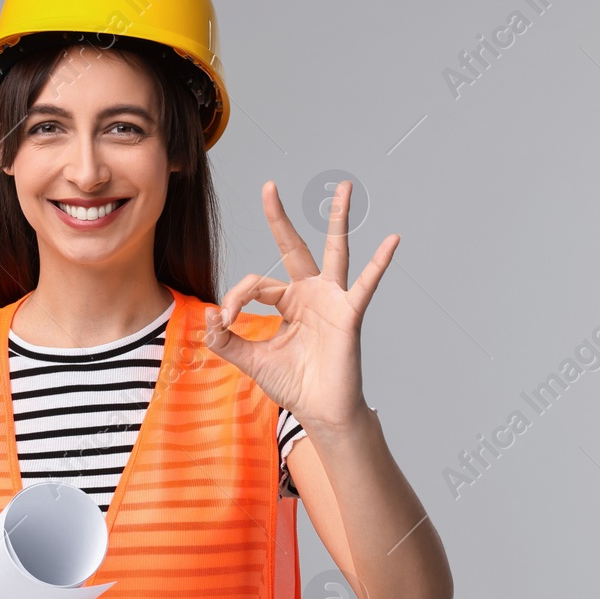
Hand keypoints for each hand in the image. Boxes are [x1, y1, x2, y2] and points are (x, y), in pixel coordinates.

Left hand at [202, 180, 399, 431]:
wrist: (320, 411)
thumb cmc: (294, 384)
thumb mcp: (251, 360)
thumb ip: (227, 341)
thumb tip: (207, 317)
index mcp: (287, 301)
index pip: (256, 284)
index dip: (235, 298)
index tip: (223, 321)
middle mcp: (310, 293)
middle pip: (293, 247)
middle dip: (279, 218)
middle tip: (269, 187)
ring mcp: (332, 300)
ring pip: (334, 251)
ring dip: (338, 219)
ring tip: (345, 188)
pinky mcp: (349, 314)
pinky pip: (366, 284)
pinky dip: (379, 263)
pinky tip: (391, 240)